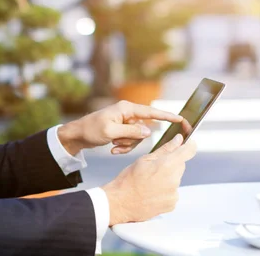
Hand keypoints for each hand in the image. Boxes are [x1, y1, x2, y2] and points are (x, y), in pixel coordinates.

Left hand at [57, 100, 190, 155]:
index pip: (152, 112)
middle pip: (144, 129)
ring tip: (113, 145)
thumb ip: (131, 132)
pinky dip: (124, 147)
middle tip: (117, 142)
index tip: (182, 119)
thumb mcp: (111, 132)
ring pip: (138, 137)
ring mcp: (126, 122)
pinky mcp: (123, 130)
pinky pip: (131, 141)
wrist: (78, 135)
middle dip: (133, 140)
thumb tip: (149, 132)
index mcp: (127, 109)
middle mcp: (128, 113)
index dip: (167, 116)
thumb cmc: (91, 130)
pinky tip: (112, 149)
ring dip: (127, 145)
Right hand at [101, 133, 196, 225]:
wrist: (121, 203)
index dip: (189, 145)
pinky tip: (152, 191)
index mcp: (167, 165)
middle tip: (154, 168)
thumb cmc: (128, 180)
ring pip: (176, 179)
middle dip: (171, 163)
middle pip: (181, 165)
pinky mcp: (172, 204)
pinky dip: (165, 190)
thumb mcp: (144, 159)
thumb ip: (165, 149)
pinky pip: (173, 192)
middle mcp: (174, 180)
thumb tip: (178, 140)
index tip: (188, 144)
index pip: (189, 151)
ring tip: (150, 182)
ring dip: (168, 178)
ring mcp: (174, 193)